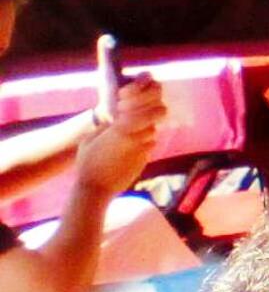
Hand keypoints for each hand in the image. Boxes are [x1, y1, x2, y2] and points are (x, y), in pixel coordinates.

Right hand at [73, 75, 164, 195]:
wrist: (96, 189)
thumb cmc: (88, 163)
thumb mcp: (90, 139)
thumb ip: (105, 126)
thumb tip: (114, 119)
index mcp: (122, 128)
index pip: (151, 110)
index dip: (150, 102)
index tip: (135, 105)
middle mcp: (137, 136)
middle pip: (157, 116)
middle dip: (153, 111)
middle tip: (140, 113)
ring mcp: (143, 149)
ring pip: (152, 131)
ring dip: (145, 128)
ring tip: (129, 132)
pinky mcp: (145, 160)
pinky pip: (149, 145)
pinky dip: (142, 143)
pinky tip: (128, 149)